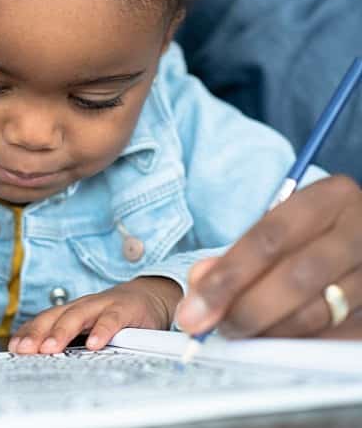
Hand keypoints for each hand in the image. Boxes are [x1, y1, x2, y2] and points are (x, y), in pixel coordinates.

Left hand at [8, 276, 181, 354]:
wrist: (149, 296)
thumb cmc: (113, 316)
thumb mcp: (89, 327)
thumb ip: (71, 340)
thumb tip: (44, 360)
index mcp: (71, 311)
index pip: (44, 320)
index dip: (28, 333)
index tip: (14, 348)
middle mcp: (83, 306)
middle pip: (55, 317)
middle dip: (37, 333)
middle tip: (25, 349)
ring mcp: (102, 305)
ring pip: (78, 316)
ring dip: (62, 331)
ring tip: (50, 348)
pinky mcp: (125, 309)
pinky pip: (111, 319)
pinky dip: (101, 330)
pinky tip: (94, 344)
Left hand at [176, 175, 361, 339]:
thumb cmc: (313, 232)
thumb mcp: (279, 225)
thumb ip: (237, 254)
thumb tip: (199, 287)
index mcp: (330, 198)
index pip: (270, 238)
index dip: (228, 276)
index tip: (196, 306)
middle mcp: (361, 230)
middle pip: (296, 277)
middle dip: (246, 309)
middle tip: (215, 328)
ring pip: (320, 311)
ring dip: (270, 331)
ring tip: (241, 335)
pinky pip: (339, 334)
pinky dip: (301, 343)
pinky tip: (276, 343)